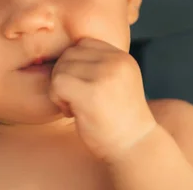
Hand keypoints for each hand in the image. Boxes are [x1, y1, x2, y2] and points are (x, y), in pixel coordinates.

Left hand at [49, 38, 157, 161]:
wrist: (135, 148)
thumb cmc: (118, 119)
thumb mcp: (117, 82)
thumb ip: (98, 64)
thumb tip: (62, 55)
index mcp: (122, 57)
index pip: (83, 43)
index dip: (75, 65)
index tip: (84, 87)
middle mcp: (116, 62)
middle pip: (69, 54)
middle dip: (65, 76)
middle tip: (76, 100)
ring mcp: (104, 76)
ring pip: (60, 68)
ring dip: (60, 89)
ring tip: (75, 106)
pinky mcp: (91, 93)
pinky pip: (57, 83)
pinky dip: (57, 98)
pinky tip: (71, 112)